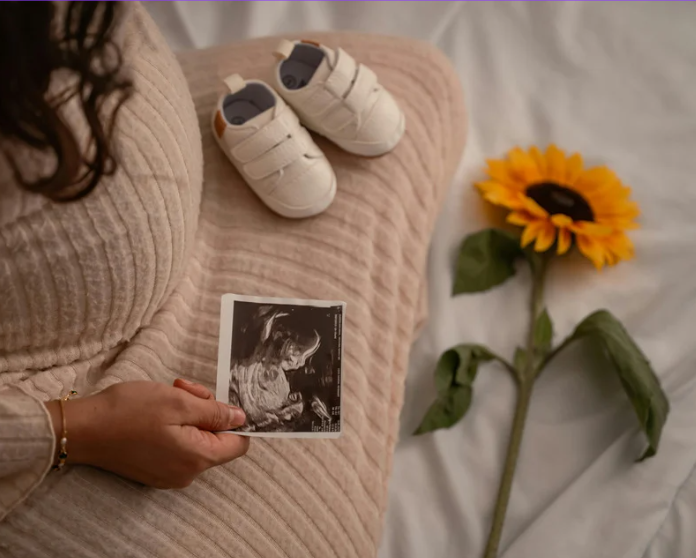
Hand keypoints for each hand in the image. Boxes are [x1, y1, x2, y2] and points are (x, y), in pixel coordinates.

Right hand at [46, 380, 248, 488]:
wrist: (82, 429)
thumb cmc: (129, 412)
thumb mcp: (179, 402)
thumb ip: (215, 412)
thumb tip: (241, 419)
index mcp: (198, 458)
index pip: (239, 444)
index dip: (234, 419)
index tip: (217, 399)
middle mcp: (187, 473)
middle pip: (216, 438)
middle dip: (205, 409)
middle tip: (184, 388)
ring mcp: (169, 474)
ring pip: (197, 438)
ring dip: (189, 413)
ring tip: (168, 394)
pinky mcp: (154, 469)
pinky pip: (179, 446)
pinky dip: (175, 425)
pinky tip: (157, 410)